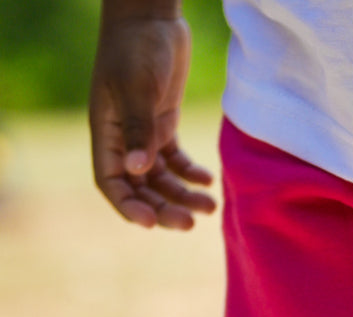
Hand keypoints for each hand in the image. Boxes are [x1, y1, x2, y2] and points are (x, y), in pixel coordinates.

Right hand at [90, 14, 215, 229]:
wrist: (151, 15)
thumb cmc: (137, 47)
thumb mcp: (138, 89)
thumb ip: (138, 130)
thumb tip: (136, 170)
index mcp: (106, 133)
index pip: (111, 183)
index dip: (129, 206)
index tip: (151, 223)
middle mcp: (123, 139)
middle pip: (140, 188)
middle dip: (164, 208)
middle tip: (191, 223)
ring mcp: (144, 133)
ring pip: (162, 179)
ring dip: (183, 196)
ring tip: (210, 206)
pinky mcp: (163, 124)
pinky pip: (176, 161)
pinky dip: (191, 174)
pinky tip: (208, 181)